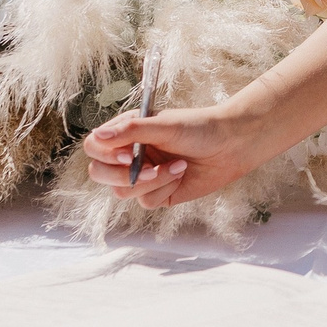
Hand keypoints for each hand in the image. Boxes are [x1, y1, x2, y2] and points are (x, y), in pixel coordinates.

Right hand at [82, 102, 273, 208]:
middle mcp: (130, 154)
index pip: (95, 146)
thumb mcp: (164, 125)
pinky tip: (181, 173)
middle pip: (100, 173)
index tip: (128, 155)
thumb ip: (131, 131)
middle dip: (122, 175)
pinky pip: (146, 201)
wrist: (231, 145)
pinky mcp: (157, 194)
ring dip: (150, 181)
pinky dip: (164, 187)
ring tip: (176, 166)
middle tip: (147, 169)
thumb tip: (99, 136)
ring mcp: (142, 176)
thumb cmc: (199, 128)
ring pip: (122, 191)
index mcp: (127, 133)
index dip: (105, 154)